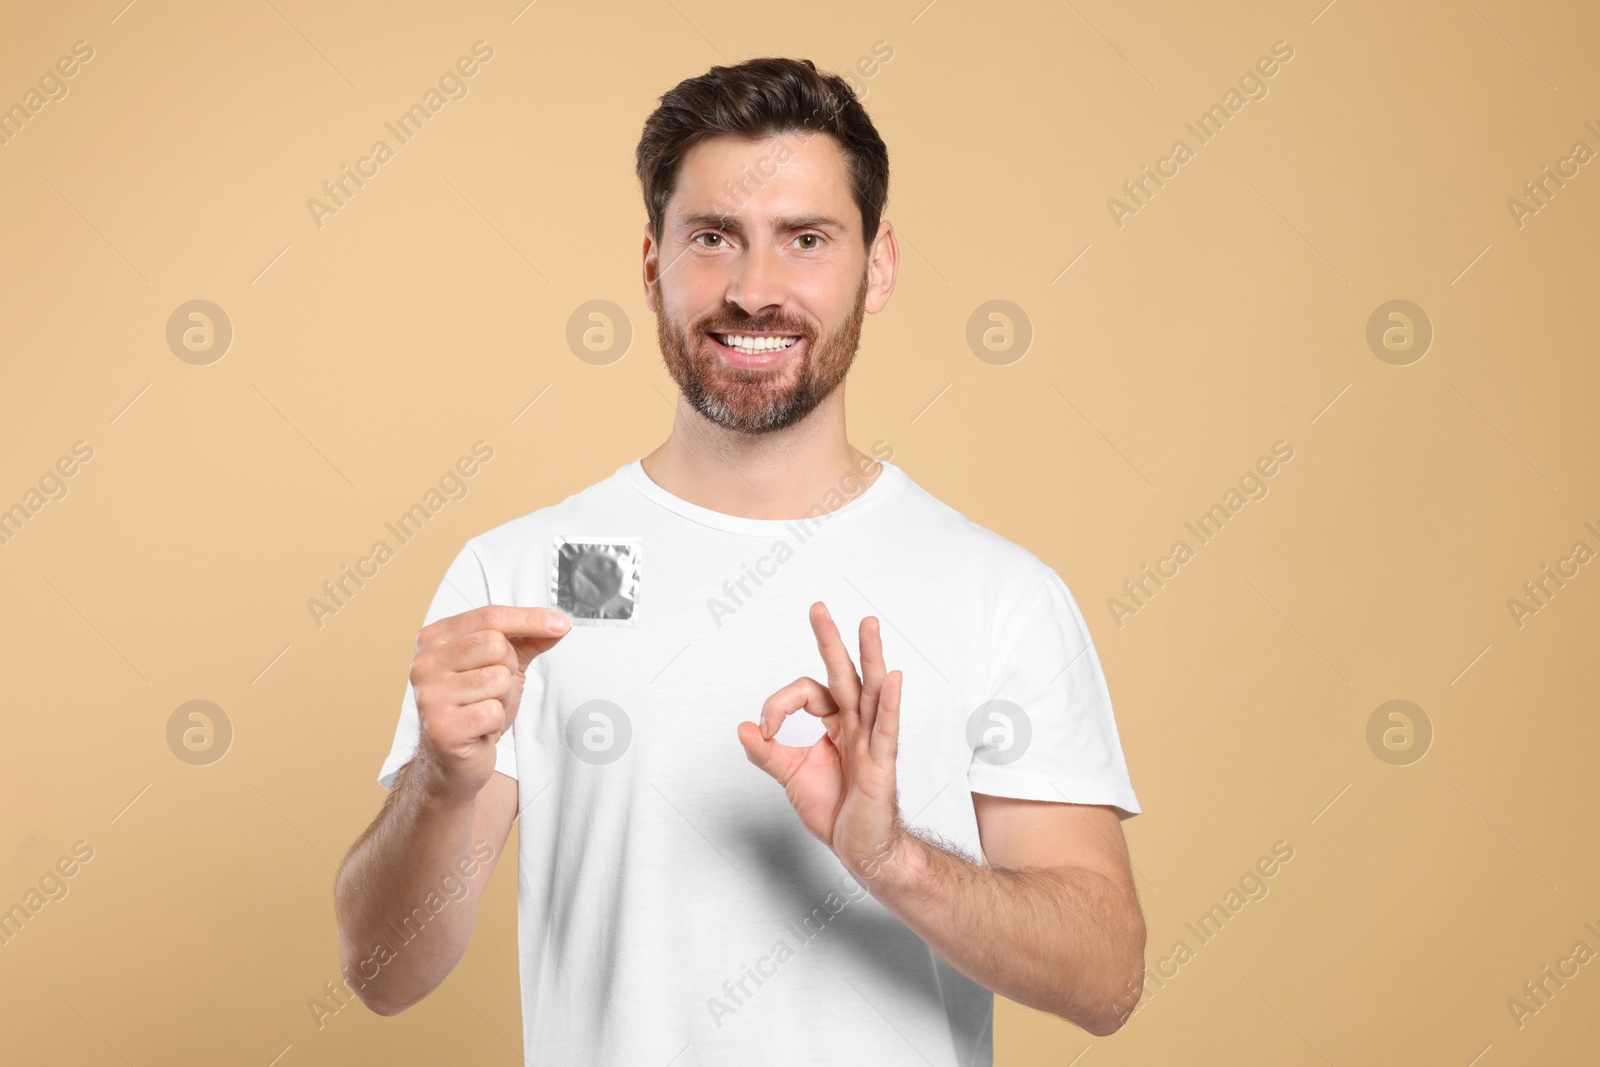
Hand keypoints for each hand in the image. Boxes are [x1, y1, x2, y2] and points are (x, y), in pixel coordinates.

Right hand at [410, 605, 569, 803]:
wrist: (454, 760)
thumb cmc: (475, 708)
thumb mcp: (502, 665)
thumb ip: (527, 639)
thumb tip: (558, 623)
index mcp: (434, 639)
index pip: (490, 616)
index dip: (530, 619)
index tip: (561, 624)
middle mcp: (424, 663)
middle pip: (495, 645)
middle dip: (508, 668)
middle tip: (493, 690)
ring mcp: (429, 695)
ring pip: (497, 679)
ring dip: (502, 698)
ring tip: (484, 709)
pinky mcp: (441, 727)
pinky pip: (493, 711)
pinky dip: (495, 721)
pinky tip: (480, 728)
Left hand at [737, 601, 905, 880]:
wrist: (861, 849)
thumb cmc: (837, 811)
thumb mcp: (790, 776)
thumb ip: (767, 751)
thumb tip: (743, 728)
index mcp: (836, 725)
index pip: (808, 693)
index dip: (779, 704)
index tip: (763, 728)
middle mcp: (856, 726)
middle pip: (844, 675)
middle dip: (830, 641)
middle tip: (818, 608)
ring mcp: (872, 742)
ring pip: (871, 691)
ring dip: (869, 656)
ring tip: (868, 624)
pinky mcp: (882, 764)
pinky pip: (887, 729)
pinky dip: (891, 702)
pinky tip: (893, 678)